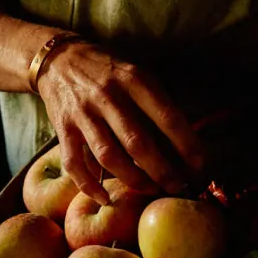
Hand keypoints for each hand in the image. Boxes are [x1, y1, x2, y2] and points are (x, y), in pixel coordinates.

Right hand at [37, 41, 203, 203]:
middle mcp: (107, 96)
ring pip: (109, 156)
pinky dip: (89, 185)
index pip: (166, 116)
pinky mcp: (63, 128)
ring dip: (132, 179)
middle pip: (138, 142)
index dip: (185, 143)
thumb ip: (157, 102)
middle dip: (162, 170)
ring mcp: (83, 114)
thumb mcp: (136, 74)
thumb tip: (184, 140)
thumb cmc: (108, 71)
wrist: (59, 59)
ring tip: (150, 189)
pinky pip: (74, 164)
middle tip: (177, 186)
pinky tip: (106, 198)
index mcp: (133, 80)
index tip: (198, 164)